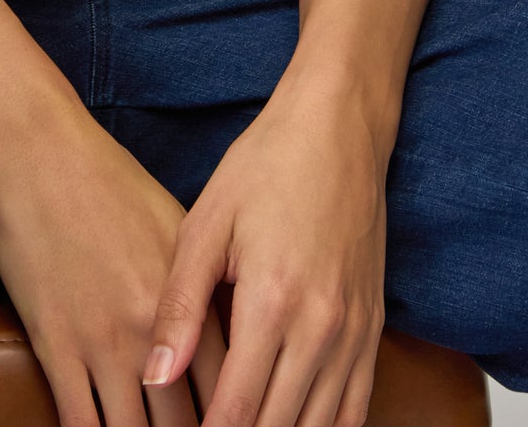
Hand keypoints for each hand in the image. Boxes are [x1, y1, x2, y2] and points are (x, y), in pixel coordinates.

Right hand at [0, 95, 228, 426]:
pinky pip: (79, 422)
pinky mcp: (56, 345)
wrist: (42, 153)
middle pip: (187, 424)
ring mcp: (103, 342)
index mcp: (191, 301)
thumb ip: (204, 292)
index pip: (230, 387)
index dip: (237, 420)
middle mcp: (153, 330)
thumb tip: (232, 334)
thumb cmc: (111, 184)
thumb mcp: (178, 229)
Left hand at [141, 75, 390, 426]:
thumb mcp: (207, 224)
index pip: (235, 411)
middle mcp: (321, 329)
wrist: (339, 129)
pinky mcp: (373, 329)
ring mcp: (354, 333)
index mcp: (271, 302)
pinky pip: (355, 410)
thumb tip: (155, 377)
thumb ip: (181, 306)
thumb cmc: (265, 167)